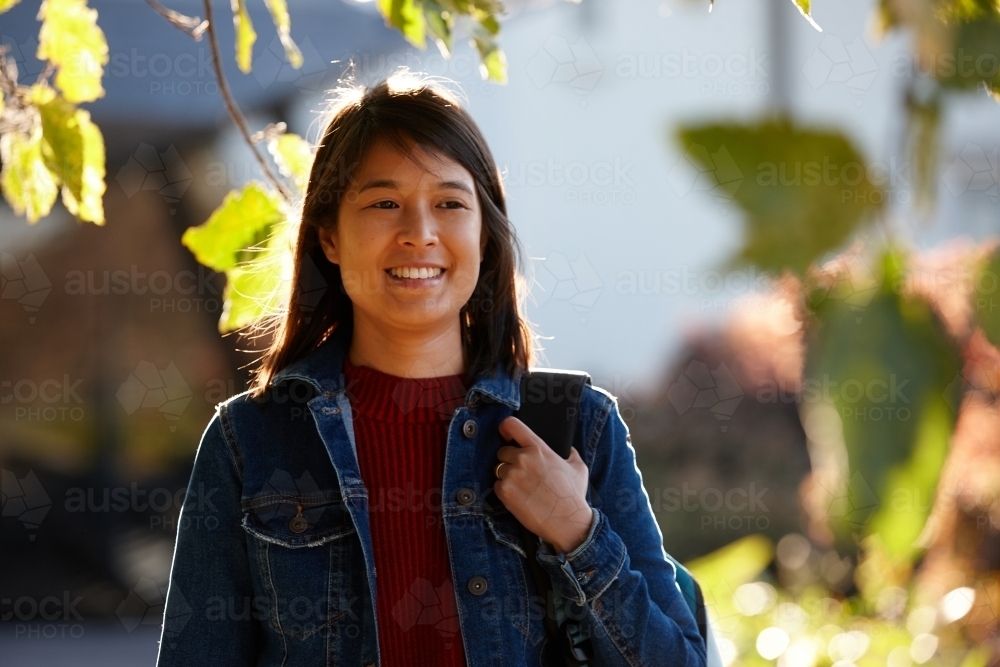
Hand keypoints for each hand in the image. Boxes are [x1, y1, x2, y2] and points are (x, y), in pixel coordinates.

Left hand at [494, 416, 593, 553]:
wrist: (567, 522)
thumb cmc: (573, 495)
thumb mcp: (578, 467)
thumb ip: (569, 453)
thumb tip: (567, 449)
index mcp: (538, 448)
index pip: (512, 425)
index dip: (505, 428)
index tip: (506, 435)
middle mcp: (522, 458)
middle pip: (502, 452)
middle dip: (509, 460)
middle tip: (522, 473)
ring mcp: (512, 475)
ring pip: (499, 469)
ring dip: (507, 477)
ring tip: (523, 488)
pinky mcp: (504, 492)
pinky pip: (496, 485)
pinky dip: (504, 491)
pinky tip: (519, 497)